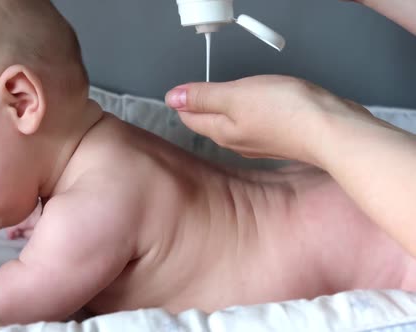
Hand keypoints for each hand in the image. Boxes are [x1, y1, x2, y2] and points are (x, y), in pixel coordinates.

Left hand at [165, 75, 376, 166]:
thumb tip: (173, 98)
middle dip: (203, 104)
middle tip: (203, 87)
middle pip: (210, 121)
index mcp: (222, 132)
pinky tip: (260, 104)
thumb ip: (204, 96)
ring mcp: (259, 142)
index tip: (186, 86)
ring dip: (228, 107)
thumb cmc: (288, 112)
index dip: (185, 99)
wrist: (332, 132)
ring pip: (233, 122)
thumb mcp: (236, 95)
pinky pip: (255, 123)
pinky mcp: (279, 138)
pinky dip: (252, 111)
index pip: (190, 117)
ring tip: (229, 92)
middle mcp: (237, 141)